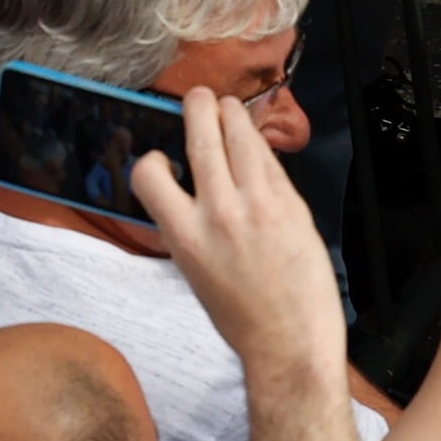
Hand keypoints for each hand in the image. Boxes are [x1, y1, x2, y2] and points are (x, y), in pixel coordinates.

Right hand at [133, 88, 346, 373]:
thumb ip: (188, 226)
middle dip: (197, 105)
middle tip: (198, 98)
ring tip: (228, 107)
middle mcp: (218, 212)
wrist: (289, 341)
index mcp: (183, 235)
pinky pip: (270, 158)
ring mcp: (259, 203)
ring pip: (240, 133)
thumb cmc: (240, 317)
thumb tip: (189, 189)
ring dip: (231, 112)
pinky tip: (256, 143)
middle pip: (201, 132)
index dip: (152, 160)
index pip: (148, 172)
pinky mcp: (291, 203)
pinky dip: (259, 144)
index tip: (162, 159)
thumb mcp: (195, 272)